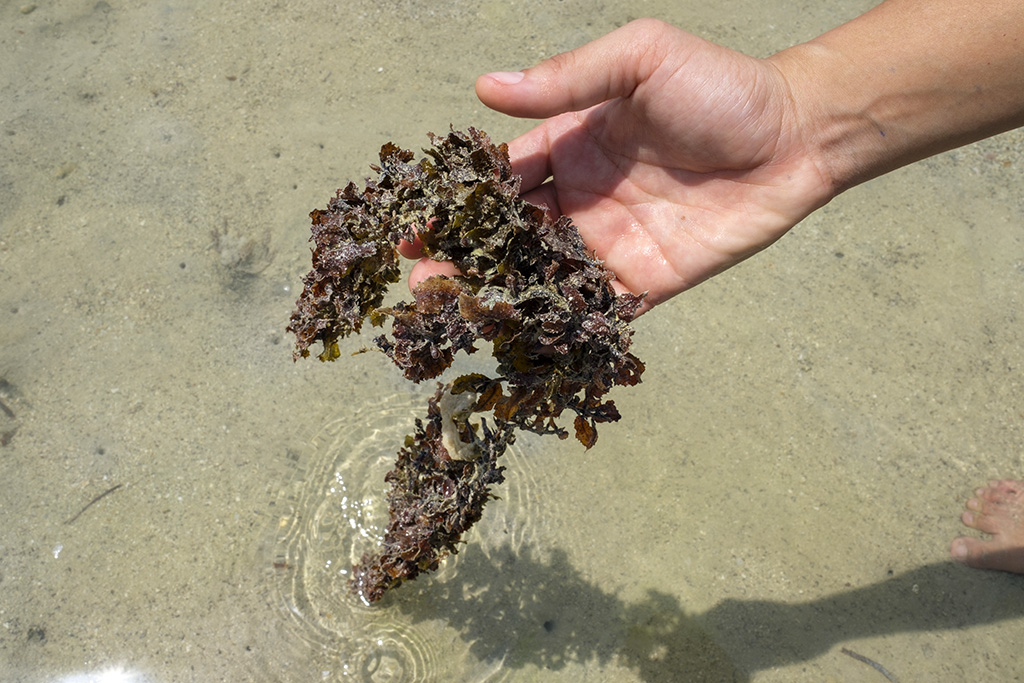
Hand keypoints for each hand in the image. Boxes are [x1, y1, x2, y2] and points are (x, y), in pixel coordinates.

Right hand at [405, 19, 834, 312]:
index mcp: (571, 146)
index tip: (415, 224)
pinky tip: (521, 343)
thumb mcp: (639, 60)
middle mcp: (582, 198)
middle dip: (465, 258)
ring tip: (455, 314)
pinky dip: (560, 325)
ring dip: (499, 296)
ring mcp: (612, 244)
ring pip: (542, 276)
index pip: (501, 179)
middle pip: (510, 235)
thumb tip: (486, 87)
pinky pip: (595, 309)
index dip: (459, 202)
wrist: (797, 136)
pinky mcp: (646, 282)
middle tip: (421, 283)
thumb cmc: (720, 87)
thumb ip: (567, 78)